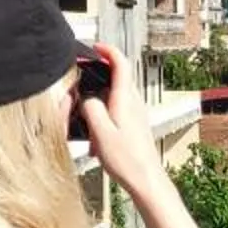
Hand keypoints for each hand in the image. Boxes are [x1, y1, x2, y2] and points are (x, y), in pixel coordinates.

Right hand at [79, 48, 162, 202]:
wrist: (146, 181)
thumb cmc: (128, 160)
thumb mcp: (101, 133)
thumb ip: (90, 109)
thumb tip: (86, 99)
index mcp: (125, 99)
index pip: (120, 63)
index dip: (108, 51)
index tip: (95, 47)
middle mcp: (133, 103)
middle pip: (116, 78)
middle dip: (97, 78)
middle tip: (80, 85)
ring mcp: (135, 114)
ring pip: (114, 97)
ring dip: (98, 102)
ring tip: (85, 121)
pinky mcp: (134, 126)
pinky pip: (115, 113)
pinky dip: (103, 118)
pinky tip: (95, 141)